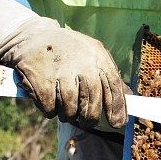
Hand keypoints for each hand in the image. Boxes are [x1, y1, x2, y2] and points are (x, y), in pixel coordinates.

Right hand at [0, 18, 128, 128]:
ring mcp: (60, 71)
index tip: (116, 123)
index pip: (113, 87)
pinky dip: (50, 111)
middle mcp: (81, 63)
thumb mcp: (91, 55)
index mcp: (97, 56)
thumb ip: (108, 76)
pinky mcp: (40, 79)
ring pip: (70, 108)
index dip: (117, 108)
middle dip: (89, 118)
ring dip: (67, 114)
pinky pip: (50, 107)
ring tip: (64, 109)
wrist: (32, 36)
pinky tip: (49, 103)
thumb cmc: (68, 51)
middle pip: (92, 102)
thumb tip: (128, 100)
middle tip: (85, 123)